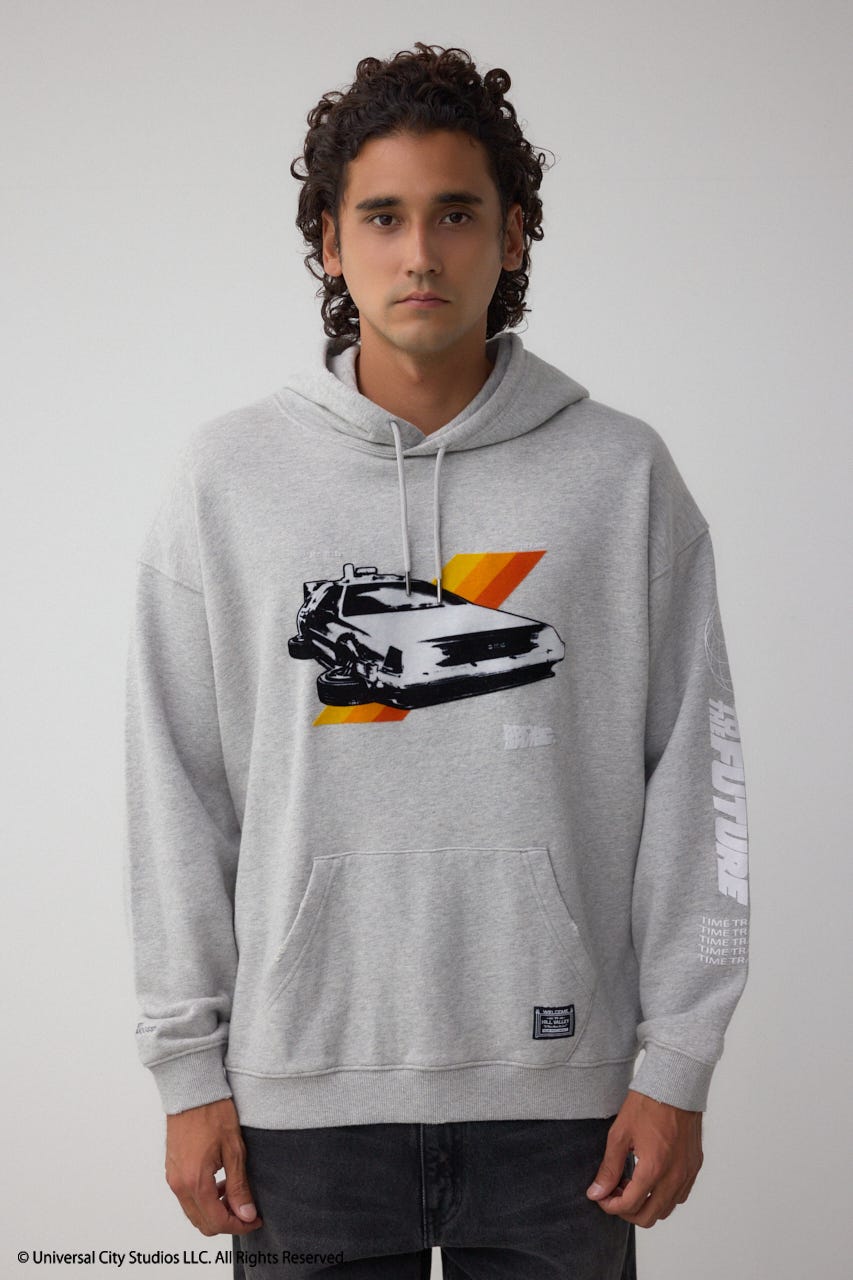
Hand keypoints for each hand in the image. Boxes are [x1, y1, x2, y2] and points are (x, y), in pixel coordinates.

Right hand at [165, 1097, 263, 1236]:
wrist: (193, 1091)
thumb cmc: (213, 1113)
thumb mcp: (234, 1150)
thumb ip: (238, 1186)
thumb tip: (246, 1214)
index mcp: (195, 1181)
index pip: (217, 1221)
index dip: (239, 1226)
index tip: (255, 1219)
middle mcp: (179, 1185)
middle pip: (203, 1223)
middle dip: (227, 1222)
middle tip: (247, 1211)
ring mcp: (173, 1178)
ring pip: (194, 1212)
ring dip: (215, 1211)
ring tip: (235, 1194)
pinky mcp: (171, 1171)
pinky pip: (187, 1198)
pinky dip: (204, 1200)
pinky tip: (220, 1184)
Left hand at [585, 1088, 703, 1227]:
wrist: (675, 1084)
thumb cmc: (646, 1104)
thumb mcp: (620, 1134)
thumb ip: (609, 1168)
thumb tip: (596, 1193)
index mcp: (654, 1168)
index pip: (630, 1206)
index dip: (610, 1206)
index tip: (600, 1197)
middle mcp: (674, 1176)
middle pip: (649, 1217)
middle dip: (627, 1211)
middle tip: (614, 1193)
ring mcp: (688, 1173)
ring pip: (666, 1209)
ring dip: (646, 1204)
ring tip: (630, 1183)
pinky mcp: (695, 1166)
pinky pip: (680, 1195)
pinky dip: (663, 1196)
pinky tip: (649, 1178)